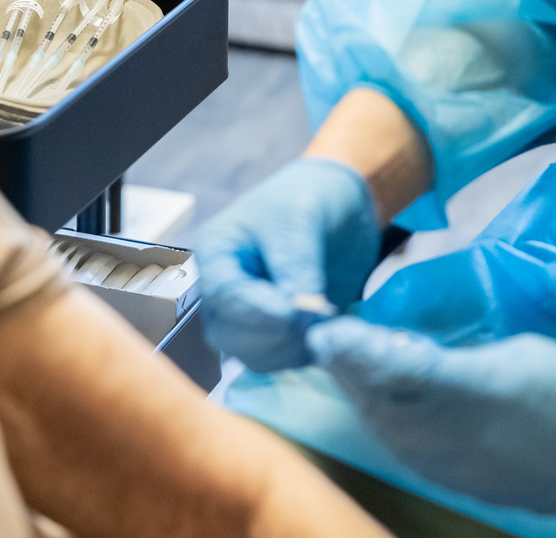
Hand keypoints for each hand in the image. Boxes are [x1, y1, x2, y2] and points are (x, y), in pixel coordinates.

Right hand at [193, 158, 380, 371]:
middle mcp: (224, 287)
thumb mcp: (300, 220)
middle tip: (317, 319)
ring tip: (325, 325)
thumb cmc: (310, 198)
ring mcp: (248, 311)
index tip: (295, 314)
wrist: (338, 203)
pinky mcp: (276, 329)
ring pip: (249, 353)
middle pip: (228, 332)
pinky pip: (276, 358)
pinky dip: (301, 355)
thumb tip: (300, 311)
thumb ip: (297, 265)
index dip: (255, 310)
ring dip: (288, 350)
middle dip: (273, 335)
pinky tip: (327, 334)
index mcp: (217, 251)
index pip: (222, 293)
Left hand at [308, 316, 555, 519]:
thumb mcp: (512, 353)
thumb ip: (445, 352)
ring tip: (345, 360)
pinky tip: (381, 396)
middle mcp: (434, 434)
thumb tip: (403, 345)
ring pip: (376, 422)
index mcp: (452, 391)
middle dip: (342, 364)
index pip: (380, 363)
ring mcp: (437, 464)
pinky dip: (381, 416)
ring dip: (357, 390)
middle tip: (325, 335)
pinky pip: (398, 443)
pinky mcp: (447, 480)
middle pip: (366, 394)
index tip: (319, 323)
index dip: (345, 343)